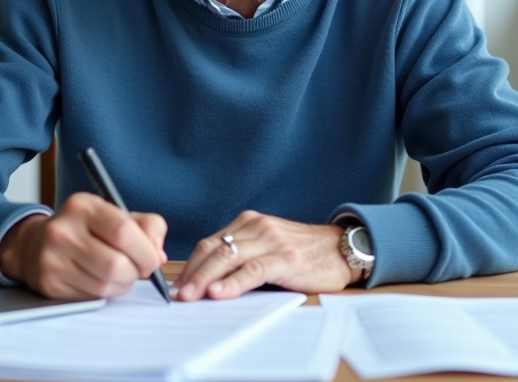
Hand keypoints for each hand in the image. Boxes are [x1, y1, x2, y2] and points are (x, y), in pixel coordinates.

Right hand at [0, 192, 167, 298]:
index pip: (122, 231)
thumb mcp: (115, 215)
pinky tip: (101, 281)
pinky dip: (106, 294)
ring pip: (105, 285)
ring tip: (120, 274)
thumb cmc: (85, 229)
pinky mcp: (49, 284)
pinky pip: (91, 297)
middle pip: (116, 264)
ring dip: (122, 285)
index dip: (146, 251)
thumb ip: (147, 226)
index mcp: (83, 206)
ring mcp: (52, 259)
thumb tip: (159, 254)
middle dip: (136, 272)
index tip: (153, 259)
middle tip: (137, 269)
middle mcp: (63, 231)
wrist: (34, 244)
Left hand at [173, 211, 359, 300]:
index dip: (190, 265)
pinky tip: (220, 292)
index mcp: (248, 222)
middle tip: (177, 294)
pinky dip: (233, 282)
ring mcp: (271, 240)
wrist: (341, 248)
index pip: (209, 243)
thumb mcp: (268, 245)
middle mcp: (256, 226)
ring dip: (205, 279)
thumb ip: (242, 255)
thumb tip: (209, 282)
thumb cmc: (302, 252)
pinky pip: (253, 269)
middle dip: (191, 273)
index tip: (176, 285)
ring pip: (228, 257)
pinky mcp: (285, 258)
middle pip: (213, 249)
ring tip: (191, 296)